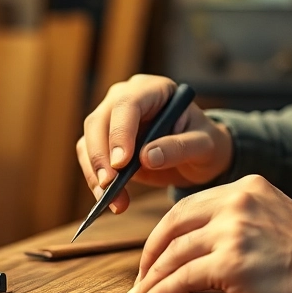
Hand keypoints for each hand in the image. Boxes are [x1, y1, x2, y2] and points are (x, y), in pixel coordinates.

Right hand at [76, 74, 232, 214]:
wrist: (197, 154)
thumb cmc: (204, 141)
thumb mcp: (204, 145)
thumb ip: (179, 147)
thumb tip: (147, 157)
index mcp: (153, 89)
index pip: (127, 104)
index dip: (120, 132)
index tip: (122, 163)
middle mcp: (125, 98)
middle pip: (99, 122)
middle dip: (101, 156)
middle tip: (110, 186)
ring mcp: (111, 119)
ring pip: (88, 141)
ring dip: (96, 174)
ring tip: (115, 202)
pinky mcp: (103, 142)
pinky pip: (90, 159)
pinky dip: (96, 181)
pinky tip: (110, 200)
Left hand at [125, 175, 291, 292]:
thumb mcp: (273, 218)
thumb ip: (238, 220)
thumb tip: (197, 245)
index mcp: (247, 186)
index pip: (191, 205)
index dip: (166, 232)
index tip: (155, 253)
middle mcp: (236, 201)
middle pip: (174, 223)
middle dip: (151, 253)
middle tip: (140, 275)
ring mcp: (232, 231)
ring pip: (174, 253)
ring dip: (151, 277)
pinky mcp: (230, 263)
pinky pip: (182, 278)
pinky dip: (161, 292)